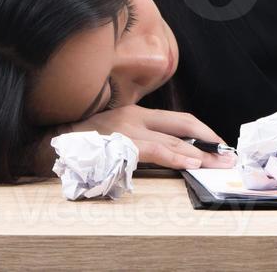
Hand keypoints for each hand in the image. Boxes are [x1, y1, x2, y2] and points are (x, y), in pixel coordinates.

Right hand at [62, 105, 235, 169]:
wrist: (49, 143)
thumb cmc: (81, 143)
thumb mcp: (113, 133)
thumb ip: (137, 139)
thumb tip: (168, 154)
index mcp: (135, 113)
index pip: (177, 119)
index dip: (201, 130)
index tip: (218, 142)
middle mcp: (135, 117)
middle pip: (182, 127)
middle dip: (208, 141)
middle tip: (228, 156)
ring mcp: (128, 130)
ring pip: (173, 141)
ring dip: (199, 154)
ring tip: (217, 163)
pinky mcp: (122, 144)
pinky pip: (156, 151)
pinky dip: (177, 157)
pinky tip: (191, 163)